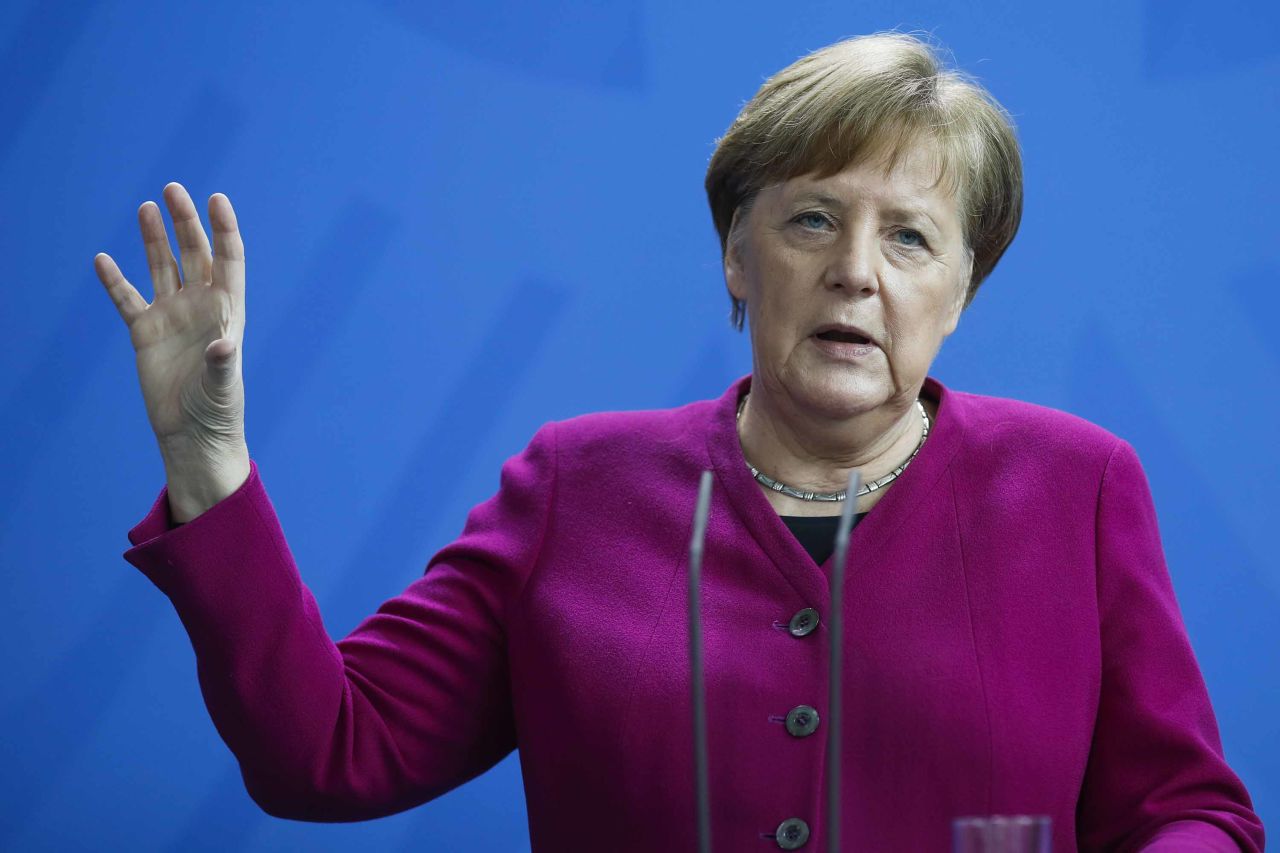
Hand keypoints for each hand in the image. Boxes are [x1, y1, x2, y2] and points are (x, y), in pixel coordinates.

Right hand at [95, 183, 247, 460]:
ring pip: (162, 267)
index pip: (228, 260)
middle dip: (186, 222)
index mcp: (227, 312)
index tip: (216, 199)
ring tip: (147, 207)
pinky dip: (115, 281)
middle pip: (194, 254)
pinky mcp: (145, 333)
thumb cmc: (217, 410)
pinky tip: (102, 259)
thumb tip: (224, 345)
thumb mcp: (222, 386)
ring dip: (154, 238)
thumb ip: (222, 363)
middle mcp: (200, 307)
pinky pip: (127, 299)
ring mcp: (172, 317)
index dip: (224, 229)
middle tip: (173, 188)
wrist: (192, 434)